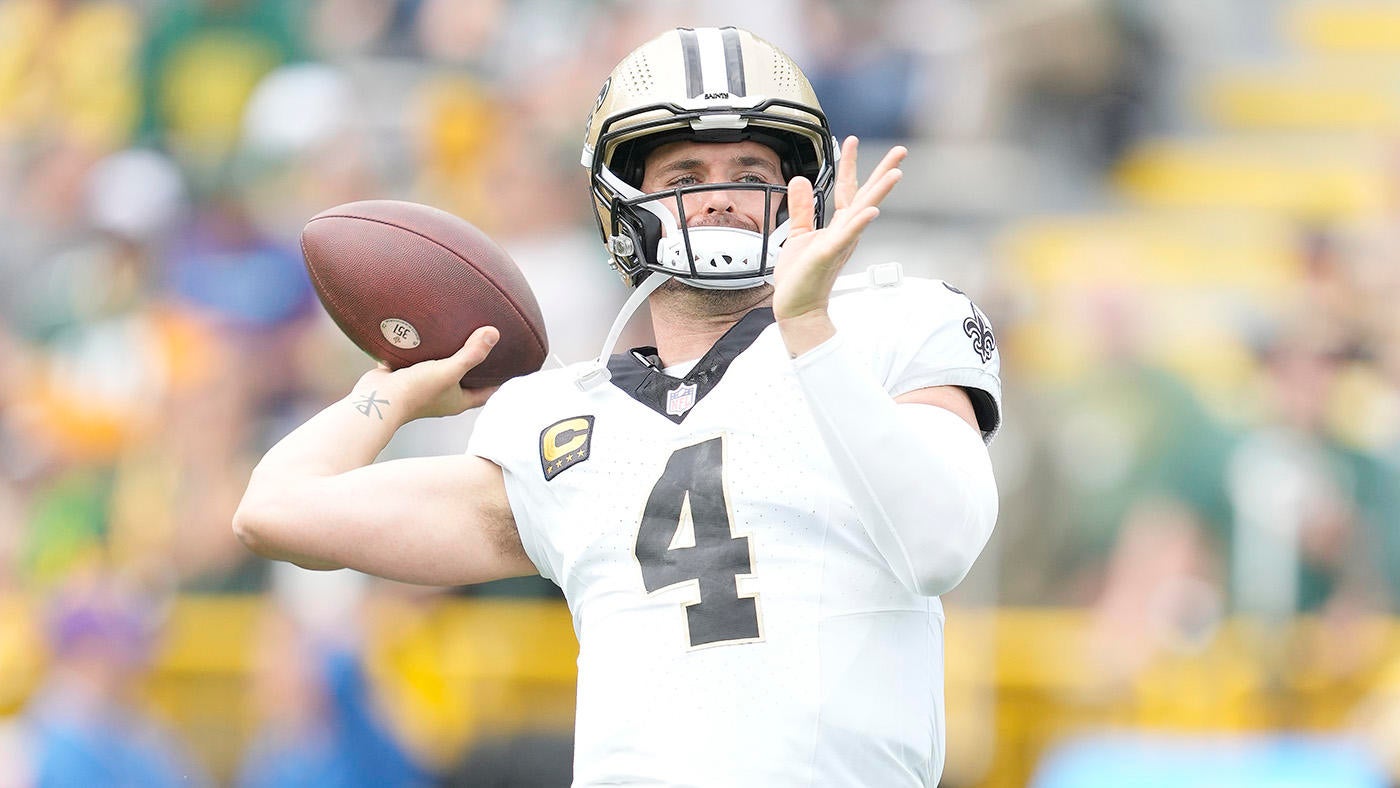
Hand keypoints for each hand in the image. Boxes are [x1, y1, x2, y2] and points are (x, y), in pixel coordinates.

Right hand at [353, 325, 500, 421]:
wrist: (376, 398)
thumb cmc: (415, 391)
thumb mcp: (449, 371)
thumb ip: (471, 354)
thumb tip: (494, 333)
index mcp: (457, 401)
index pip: (486, 393)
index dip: (499, 383)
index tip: (512, 368)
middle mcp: (442, 396)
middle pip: (465, 381)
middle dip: (475, 366)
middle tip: (486, 346)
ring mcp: (423, 386)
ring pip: (441, 369)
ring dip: (449, 356)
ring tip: (459, 334)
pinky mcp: (405, 376)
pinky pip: (418, 360)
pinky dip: (424, 349)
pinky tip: (427, 333)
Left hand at [774, 137, 904, 354]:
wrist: (795, 306)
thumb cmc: (799, 276)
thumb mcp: (797, 234)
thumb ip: (802, 208)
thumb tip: (801, 180)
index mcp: (838, 226)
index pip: (847, 189)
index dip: (848, 164)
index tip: (849, 140)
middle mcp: (845, 232)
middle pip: (867, 196)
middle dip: (883, 172)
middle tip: (900, 150)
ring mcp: (840, 243)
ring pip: (863, 212)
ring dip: (879, 193)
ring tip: (896, 173)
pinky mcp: (829, 255)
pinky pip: (846, 236)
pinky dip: (858, 223)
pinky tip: (871, 211)